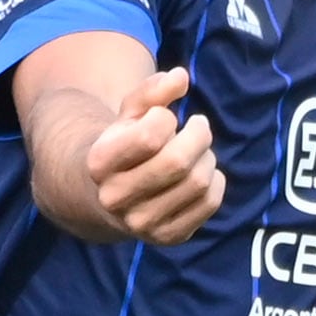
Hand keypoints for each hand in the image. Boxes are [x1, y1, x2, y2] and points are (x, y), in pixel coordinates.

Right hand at [84, 65, 223, 244]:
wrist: (111, 195)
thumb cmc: (126, 144)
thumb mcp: (130, 113)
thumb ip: (151, 90)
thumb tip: (181, 78)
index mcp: (99, 163)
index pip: (150, 136)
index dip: (167, 118)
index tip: (164, 118)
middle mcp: (114, 199)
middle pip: (178, 162)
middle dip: (199, 135)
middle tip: (198, 126)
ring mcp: (140, 224)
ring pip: (198, 181)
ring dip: (207, 157)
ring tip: (197, 152)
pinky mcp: (166, 238)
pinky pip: (210, 203)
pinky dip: (216, 181)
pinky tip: (200, 174)